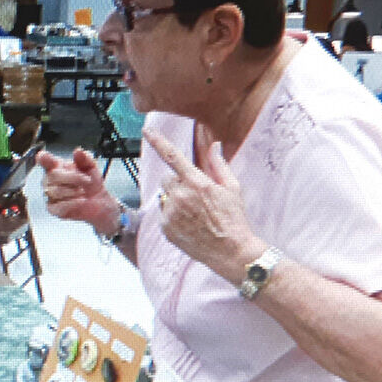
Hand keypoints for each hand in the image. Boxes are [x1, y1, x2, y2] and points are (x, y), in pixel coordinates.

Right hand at [37, 148, 121, 233]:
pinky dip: (72, 203)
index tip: (43, 156)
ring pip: (56, 191)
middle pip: (53, 176)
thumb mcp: (91, 168)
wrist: (98, 202)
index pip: (44, 160)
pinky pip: (58, 207)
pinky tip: (81, 200)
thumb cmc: (90, 184)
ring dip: (73, 191)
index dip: (43, 158)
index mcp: (56, 167)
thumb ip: (85, 158)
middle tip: (87, 180)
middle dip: (73, 178)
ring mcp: (50, 195)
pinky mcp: (53, 209)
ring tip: (83, 192)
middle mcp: (50, 180)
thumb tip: (78, 151)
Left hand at [143, 127, 264, 280]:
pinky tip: (189, 223)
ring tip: (194, 213)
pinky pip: (163, 214)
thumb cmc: (234, 219)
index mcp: (197, 182)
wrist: (230, 251)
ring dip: (175, 199)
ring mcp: (171, 213)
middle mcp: (180, 196)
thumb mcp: (232, 188)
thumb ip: (219, 165)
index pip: (172, 156)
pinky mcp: (165, 228)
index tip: (147, 130)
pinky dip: (172, 215)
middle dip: (178, 182)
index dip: (158, 141)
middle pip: (167, 178)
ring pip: (164, 196)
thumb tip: (214, 146)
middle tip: (195, 194)